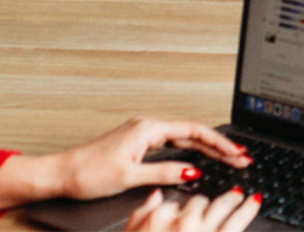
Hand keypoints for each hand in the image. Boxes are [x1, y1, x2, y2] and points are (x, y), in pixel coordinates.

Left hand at [0, 118, 251, 208]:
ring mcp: (141, 135)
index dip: (219, 143)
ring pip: (182, 138)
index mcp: (147, 128)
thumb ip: (164, 173)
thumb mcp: (131, 177)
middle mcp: (146, 127)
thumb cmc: (88, 173)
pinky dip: (189, 152)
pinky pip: (171, 144)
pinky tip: (198, 160)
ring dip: (206, 149)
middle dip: (218, 145)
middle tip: (241, 158)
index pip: (193, 131)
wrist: (61, 173)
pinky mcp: (137, 144)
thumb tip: (192, 172)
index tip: (237, 153)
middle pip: (191, 133)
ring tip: (228, 158)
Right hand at [127, 187, 261, 230]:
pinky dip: (248, 209)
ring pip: (223, 206)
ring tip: (241, 196)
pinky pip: (238, 221)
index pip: (176, 202)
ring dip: (234, 198)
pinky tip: (254, 202)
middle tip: (218, 201)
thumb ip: (143, 213)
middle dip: (207, 204)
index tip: (188, 211)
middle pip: (200, 202)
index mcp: (160, 219)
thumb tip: (157, 196)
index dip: (183, 208)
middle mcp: (185, 222)